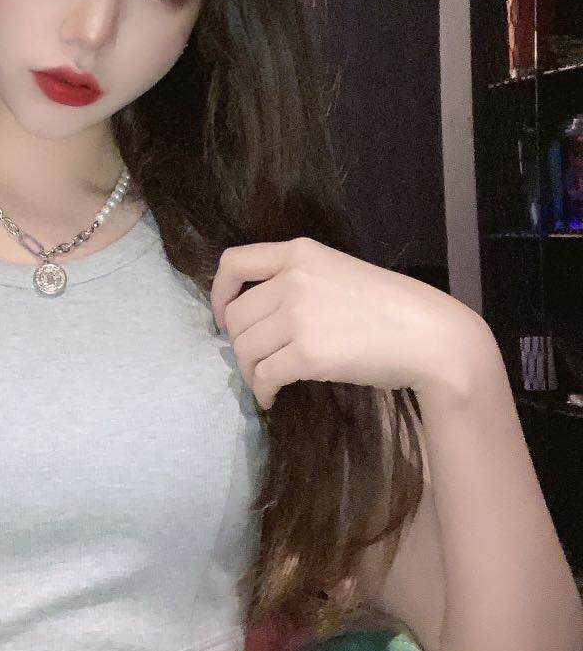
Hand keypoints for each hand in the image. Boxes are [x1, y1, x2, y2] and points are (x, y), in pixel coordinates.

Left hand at [209, 237, 491, 410]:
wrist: (431, 336)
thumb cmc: (390, 307)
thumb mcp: (336, 271)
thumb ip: (296, 280)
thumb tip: (257, 314)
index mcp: (299, 252)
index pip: (233, 262)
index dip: (218, 293)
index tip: (223, 318)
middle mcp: (293, 279)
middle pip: (236, 315)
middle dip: (238, 343)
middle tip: (254, 361)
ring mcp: (298, 315)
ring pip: (244, 348)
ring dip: (249, 371)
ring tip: (264, 381)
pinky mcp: (307, 353)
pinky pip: (264, 375)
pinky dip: (262, 391)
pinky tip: (272, 398)